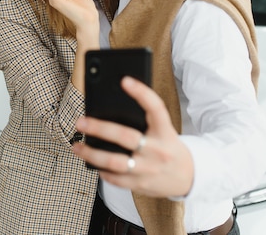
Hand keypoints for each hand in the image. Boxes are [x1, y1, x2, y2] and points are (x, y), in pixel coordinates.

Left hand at [73, 77, 193, 197]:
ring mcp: (149, 169)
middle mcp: (158, 150)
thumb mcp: (164, 131)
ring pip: (115, 162)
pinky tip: (92, 162)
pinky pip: (115, 178)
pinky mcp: (141, 184)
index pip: (156, 108)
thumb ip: (146, 121)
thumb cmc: (168, 147)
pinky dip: (101, 170)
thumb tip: (112, 108)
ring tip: (77, 146)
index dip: (141, 93)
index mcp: (165, 132)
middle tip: (81, 121)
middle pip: (125, 136)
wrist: (189, 177)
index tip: (125, 80)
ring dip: (91, 154)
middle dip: (99, 128)